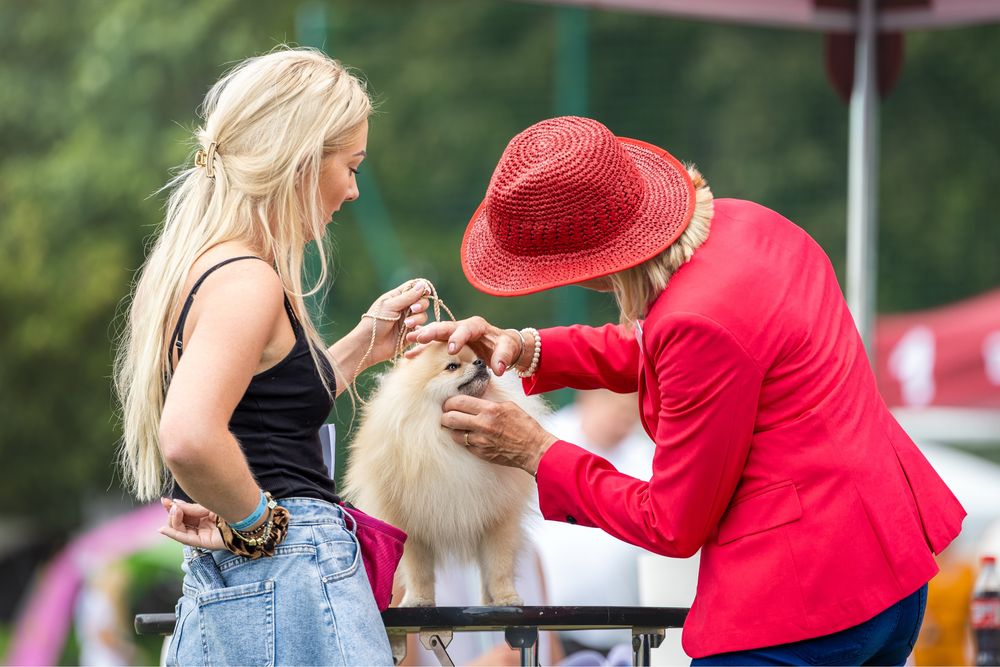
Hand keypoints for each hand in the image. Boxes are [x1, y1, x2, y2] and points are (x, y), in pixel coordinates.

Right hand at [158, 498, 224, 550]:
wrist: (246, 513)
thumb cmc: (229, 505)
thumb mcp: (206, 505)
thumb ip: (189, 508)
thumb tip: (171, 504)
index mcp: (204, 515)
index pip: (183, 514)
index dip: (173, 508)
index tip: (164, 501)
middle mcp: (202, 526)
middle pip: (180, 523)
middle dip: (173, 515)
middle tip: (172, 506)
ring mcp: (203, 534)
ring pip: (181, 531)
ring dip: (174, 521)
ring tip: (175, 511)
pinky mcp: (205, 543)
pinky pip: (186, 539)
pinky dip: (174, 534)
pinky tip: (165, 529)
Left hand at [361, 280, 431, 364]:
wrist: (370, 344)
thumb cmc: (375, 322)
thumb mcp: (390, 305)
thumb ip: (408, 296)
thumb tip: (423, 284)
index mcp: (397, 297)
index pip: (414, 287)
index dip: (422, 288)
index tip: (425, 292)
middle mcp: (404, 307)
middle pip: (422, 301)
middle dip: (421, 305)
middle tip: (413, 309)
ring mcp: (408, 320)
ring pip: (423, 315)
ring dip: (417, 318)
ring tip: (406, 324)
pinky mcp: (411, 333)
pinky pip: (422, 328)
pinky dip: (419, 328)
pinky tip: (411, 331)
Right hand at [406, 316, 522, 375]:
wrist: (502, 347)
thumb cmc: (506, 346)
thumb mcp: (508, 349)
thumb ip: (504, 357)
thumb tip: (498, 369)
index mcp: (477, 326)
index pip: (467, 329)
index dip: (458, 337)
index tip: (452, 349)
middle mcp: (462, 327)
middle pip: (445, 327)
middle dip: (433, 332)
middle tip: (420, 337)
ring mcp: (453, 334)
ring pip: (435, 334)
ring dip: (422, 338)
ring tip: (408, 340)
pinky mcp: (447, 343)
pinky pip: (433, 345)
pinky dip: (422, 349)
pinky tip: (409, 355)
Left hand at [441, 395, 556, 473]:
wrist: (534, 449)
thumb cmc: (524, 425)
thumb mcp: (508, 406)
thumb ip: (489, 402)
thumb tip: (473, 396)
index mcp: (490, 409)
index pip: (459, 402)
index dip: (449, 402)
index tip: (449, 403)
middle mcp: (483, 425)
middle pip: (450, 418)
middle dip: (445, 415)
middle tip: (447, 414)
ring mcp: (480, 441)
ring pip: (454, 434)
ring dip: (453, 429)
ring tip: (457, 426)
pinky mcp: (481, 453)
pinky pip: (464, 445)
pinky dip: (464, 440)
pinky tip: (468, 436)